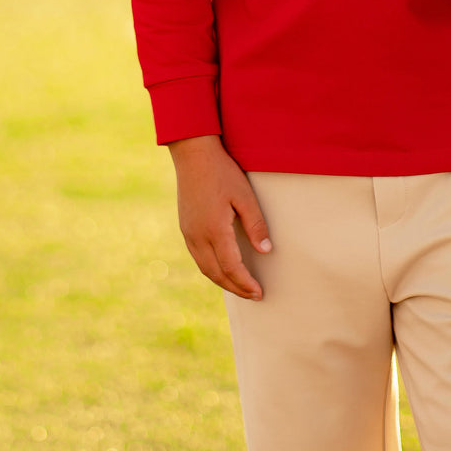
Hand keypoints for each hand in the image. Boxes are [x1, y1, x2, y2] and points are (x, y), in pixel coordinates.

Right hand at [168, 135, 271, 300]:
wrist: (193, 155)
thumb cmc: (222, 172)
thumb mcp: (245, 196)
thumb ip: (256, 225)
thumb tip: (265, 251)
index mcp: (214, 230)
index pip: (231, 267)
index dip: (246, 283)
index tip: (259, 292)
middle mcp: (198, 236)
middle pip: (216, 274)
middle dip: (236, 288)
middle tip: (253, 295)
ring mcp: (188, 233)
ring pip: (205, 268)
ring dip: (222, 282)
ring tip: (240, 287)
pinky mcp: (185, 228)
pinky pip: (198, 257)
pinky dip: (211, 269)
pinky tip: (222, 269)